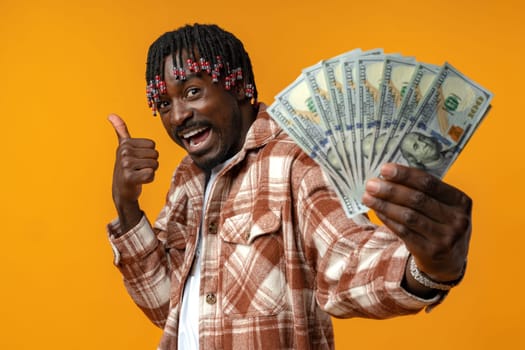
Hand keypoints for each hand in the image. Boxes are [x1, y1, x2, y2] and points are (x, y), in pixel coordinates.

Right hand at [108, 114, 158, 230]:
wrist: (122, 190)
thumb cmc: (126, 167)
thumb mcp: (123, 148)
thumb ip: (121, 131)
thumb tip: (111, 114)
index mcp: (125, 144)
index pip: (153, 145)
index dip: (149, 154)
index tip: (138, 159)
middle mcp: (124, 153)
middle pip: (155, 155)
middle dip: (150, 163)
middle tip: (138, 169)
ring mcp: (125, 165)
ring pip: (154, 165)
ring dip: (149, 172)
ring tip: (138, 174)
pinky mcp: (129, 178)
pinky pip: (151, 175)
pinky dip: (148, 180)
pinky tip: (139, 181)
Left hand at [362, 163, 470, 282]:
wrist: (449, 261)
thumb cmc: (441, 225)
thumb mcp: (444, 207)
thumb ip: (424, 192)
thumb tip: (389, 175)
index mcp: (461, 201)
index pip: (429, 183)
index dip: (405, 175)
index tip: (385, 168)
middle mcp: (457, 219)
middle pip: (417, 199)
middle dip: (391, 190)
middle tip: (371, 184)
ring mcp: (445, 238)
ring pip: (408, 216)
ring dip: (384, 205)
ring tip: (367, 197)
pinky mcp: (431, 251)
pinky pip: (404, 232)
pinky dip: (388, 219)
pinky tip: (377, 211)